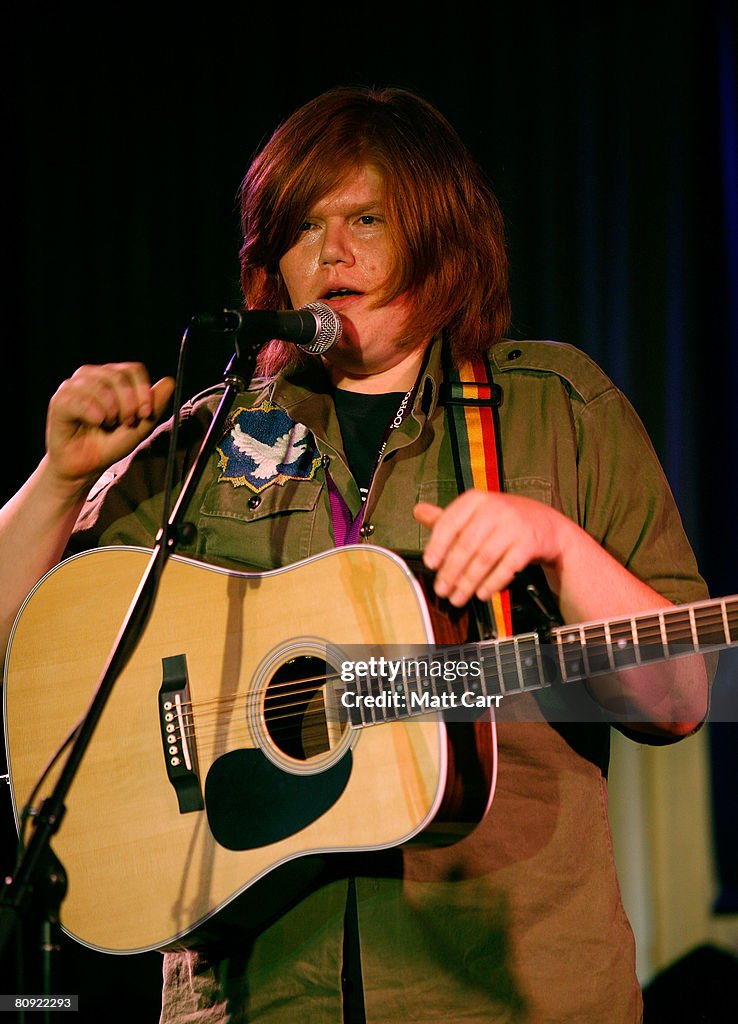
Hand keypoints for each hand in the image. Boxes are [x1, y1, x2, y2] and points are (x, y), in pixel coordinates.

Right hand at [44, 362, 174, 494]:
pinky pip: (80, 400)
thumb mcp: (140, 426)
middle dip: (129, 404)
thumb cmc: (110, 443)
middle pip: (118, 376)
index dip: (143, 390)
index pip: (132, 369)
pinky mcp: (60, 401)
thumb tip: (170, 381)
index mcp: (111, 377)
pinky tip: (95, 423)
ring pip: (100, 386)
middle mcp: (91, 376)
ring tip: (107, 425)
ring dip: (111, 411)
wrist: (86, 466)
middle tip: (127, 423)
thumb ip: (155, 405)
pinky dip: (93, 414)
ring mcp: (74, 386)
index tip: (145, 413)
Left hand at [414, 490, 570, 607]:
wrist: (548, 526)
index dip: (437, 545)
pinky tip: (482, 594)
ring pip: (485, 557)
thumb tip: (417, 511)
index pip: (450, 521)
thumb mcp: (476, 514)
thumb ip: (448, 518)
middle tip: (441, 590)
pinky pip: (508, 567)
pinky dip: (493, 583)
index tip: (430, 564)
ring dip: (469, 581)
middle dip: (451, 571)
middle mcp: (495, 508)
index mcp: (476, 499)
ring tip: (458, 597)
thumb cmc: (505, 522)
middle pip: (467, 543)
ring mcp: (515, 525)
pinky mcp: (530, 543)